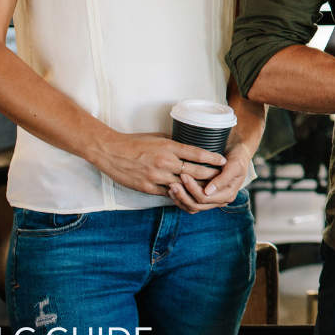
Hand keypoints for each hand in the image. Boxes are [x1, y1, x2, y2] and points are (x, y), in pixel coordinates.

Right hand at [92, 132, 224, 196]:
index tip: (224, 160)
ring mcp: (156, 177)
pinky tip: (190, 197)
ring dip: (197, 189)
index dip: (212, 158)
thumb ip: (174, 144)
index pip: (196, 152)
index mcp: (168, 147)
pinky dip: (180, 195)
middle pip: (194, 172)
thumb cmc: (135, 142)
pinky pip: (169, 194)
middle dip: (211, 176)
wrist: (111, 152)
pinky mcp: (148, 188)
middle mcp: (165, 162)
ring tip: (210, 190)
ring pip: (183, 186)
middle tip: (222, 178)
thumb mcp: (157, 137)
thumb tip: (190, 147)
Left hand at [168, 141, 253, 212]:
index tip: (184, 175)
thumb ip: (223, 179)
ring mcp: (211, 200)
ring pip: (192, 207)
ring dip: (180, 198)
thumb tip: (208, 191)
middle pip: (197, 205)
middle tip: (173, 183)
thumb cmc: (237, 157)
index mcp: (227, 195)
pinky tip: (172, 190)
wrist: (238, 152)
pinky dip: (180, 198)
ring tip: (170, 187)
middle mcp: (219, 200)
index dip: (193, 189)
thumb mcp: (234, 166)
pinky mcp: (204, 196)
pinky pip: (190, 203)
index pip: (205, 198)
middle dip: (183, 195)